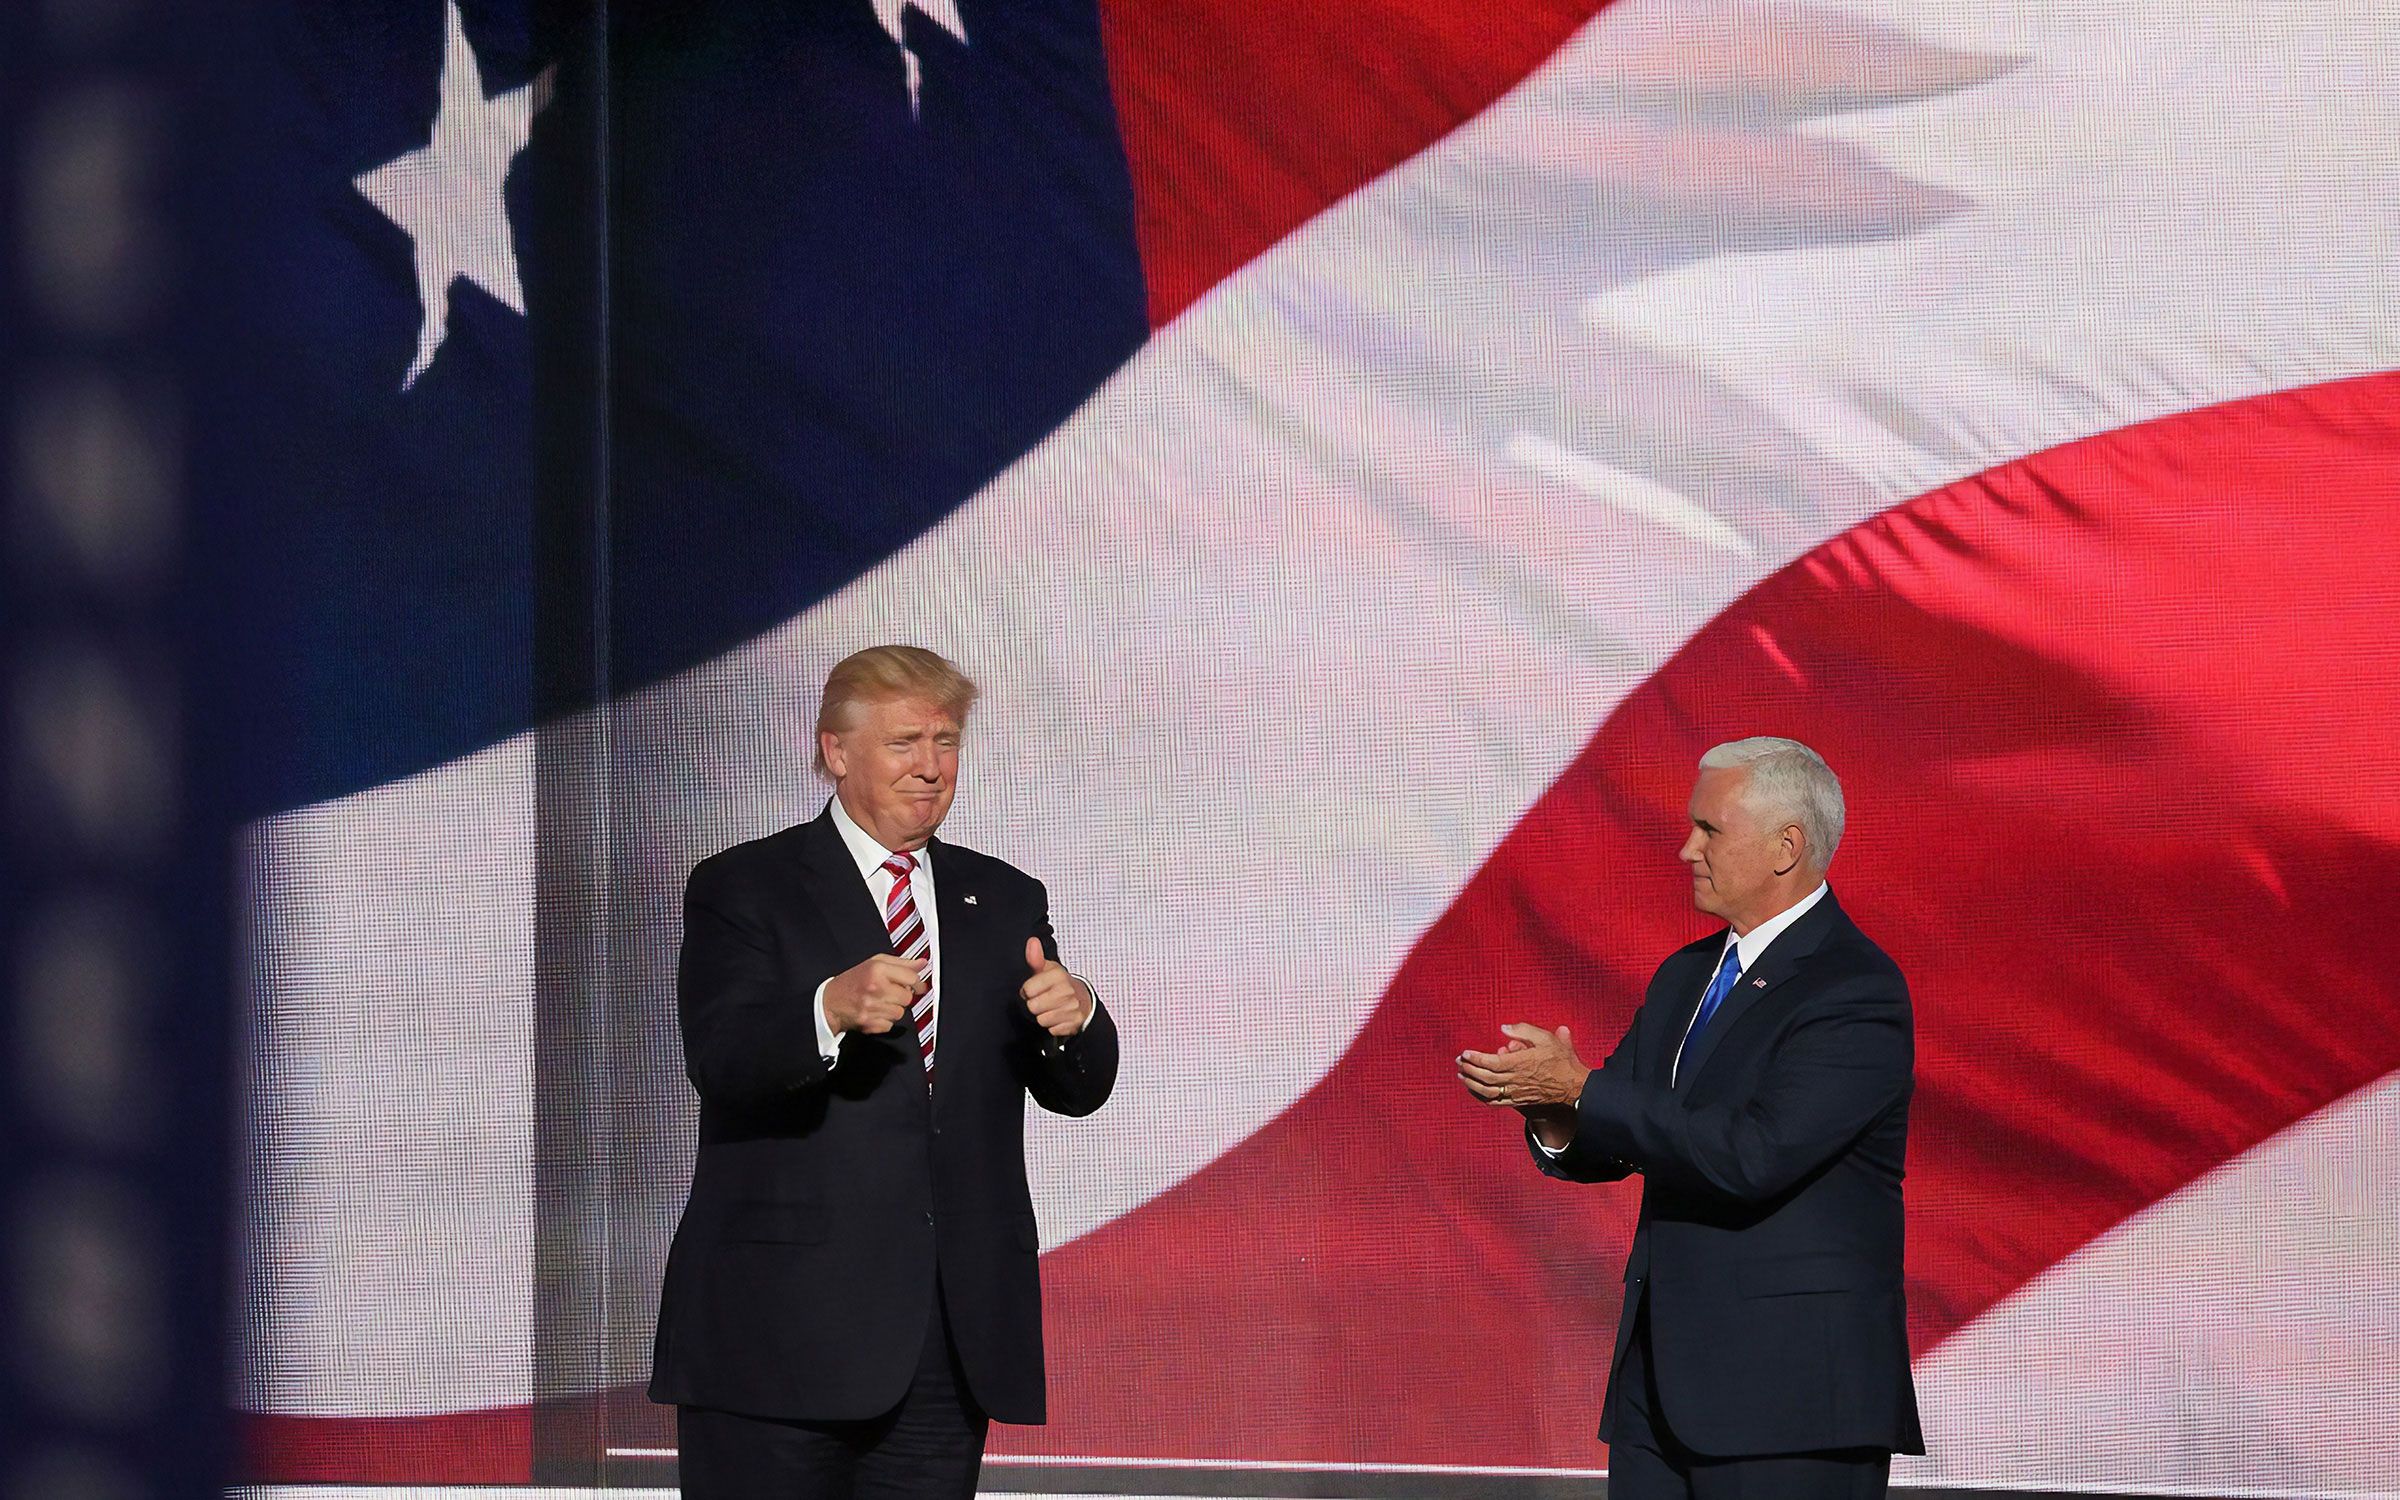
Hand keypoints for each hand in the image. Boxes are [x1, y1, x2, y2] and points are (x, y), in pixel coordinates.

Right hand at [823, 953, 927, 1034]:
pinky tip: (875, 1012)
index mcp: (877, 969)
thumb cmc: (853, 980)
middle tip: (891, 993)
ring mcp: (871, 1006)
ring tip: (880, 1002)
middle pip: (907, 997)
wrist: (829, 1001)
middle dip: (902, 996)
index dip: (918, 983)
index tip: (918, 986)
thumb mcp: (875, 963)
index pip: (911, 977)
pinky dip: (885, 1021)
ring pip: (900, 1013)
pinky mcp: (868, 1022)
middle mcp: (875, 987)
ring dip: (893, 1009)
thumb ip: (901, 963)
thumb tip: (923, 963)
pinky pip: (890, 1025)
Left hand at [1020, 937, 1089, 1038]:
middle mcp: (1067, 991)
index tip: (1036, 989)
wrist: (1083, 1000)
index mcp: (1058, 975)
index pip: (1027, 990)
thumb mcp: (1048, 969)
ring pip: (1042, 1020)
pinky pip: (1052, 1030)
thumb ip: (1036, 958)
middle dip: (1035, 1005)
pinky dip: (1053, 1025)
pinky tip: (1058, 1017)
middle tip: (1043, 999)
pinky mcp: (1074, 1023)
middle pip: (1033, 1007)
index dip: (1028, 991)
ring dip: (1043, 1016)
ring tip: (1051, 1008)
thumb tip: (1031, 941)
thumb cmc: (1060, 984)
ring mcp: (1072, 1008)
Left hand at [1457, 1023, 1589, 1111]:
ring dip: (1471, 1084)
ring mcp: (1515, 1093)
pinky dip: (1481, 1097)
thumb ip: (1524, 1030)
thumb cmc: (1561, 1060)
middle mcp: (1514, 1080)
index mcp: (1519, 1063)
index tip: (1465, 1053)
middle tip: (1459, 1062)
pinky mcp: (1518, 1101)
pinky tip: (1475, 1091)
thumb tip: (1504, 1028)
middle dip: (1468, 1069)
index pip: (1490, 1062)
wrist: (1574, 1086)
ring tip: (1462, 1076)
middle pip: (1484, 1077)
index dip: (1474, 1058)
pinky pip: (1495, 1103)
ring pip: (1486, 1092)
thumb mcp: (1546, 1038)